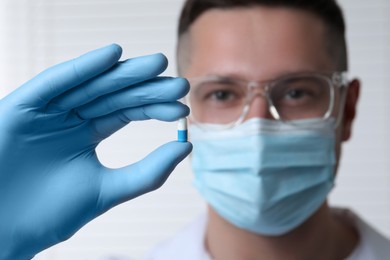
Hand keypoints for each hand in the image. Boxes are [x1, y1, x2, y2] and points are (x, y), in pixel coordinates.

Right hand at [0, 44, 191, 259]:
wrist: (3, 232)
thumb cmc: (50, 214)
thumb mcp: (107, 190)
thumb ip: (147, 172)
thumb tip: (186, 146)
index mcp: (87, 134)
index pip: (126, 112)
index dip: (153, 107)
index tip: (182, 107)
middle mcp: (69, 117)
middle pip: (114, 95)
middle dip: (146, 87)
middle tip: (179, 84)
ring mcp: (47, 110)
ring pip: (91, 85)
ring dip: (124, 73)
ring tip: (157, 65)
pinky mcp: (23, 107)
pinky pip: (55, 82)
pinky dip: (83, 68)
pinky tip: (113, 56)